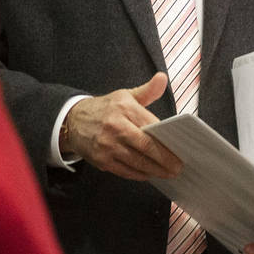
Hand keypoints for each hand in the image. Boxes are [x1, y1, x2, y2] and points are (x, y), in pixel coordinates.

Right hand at [60, 72, 182, 180]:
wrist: (74, 120)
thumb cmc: (105, 108)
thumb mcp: (125, 95)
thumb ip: (147, 90)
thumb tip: (162, 78)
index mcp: (124, 108)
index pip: (151, 127)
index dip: (167, 140)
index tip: (180, 149)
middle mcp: (115, 126)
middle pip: (146, 147)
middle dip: (165, 160)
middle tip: (178, 167)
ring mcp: (107, 145)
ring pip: (137, 162)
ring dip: (155, 170)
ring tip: (167, 173)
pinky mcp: (101, 160)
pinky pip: (125, 171)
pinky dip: (139, 174)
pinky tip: (149, 174)